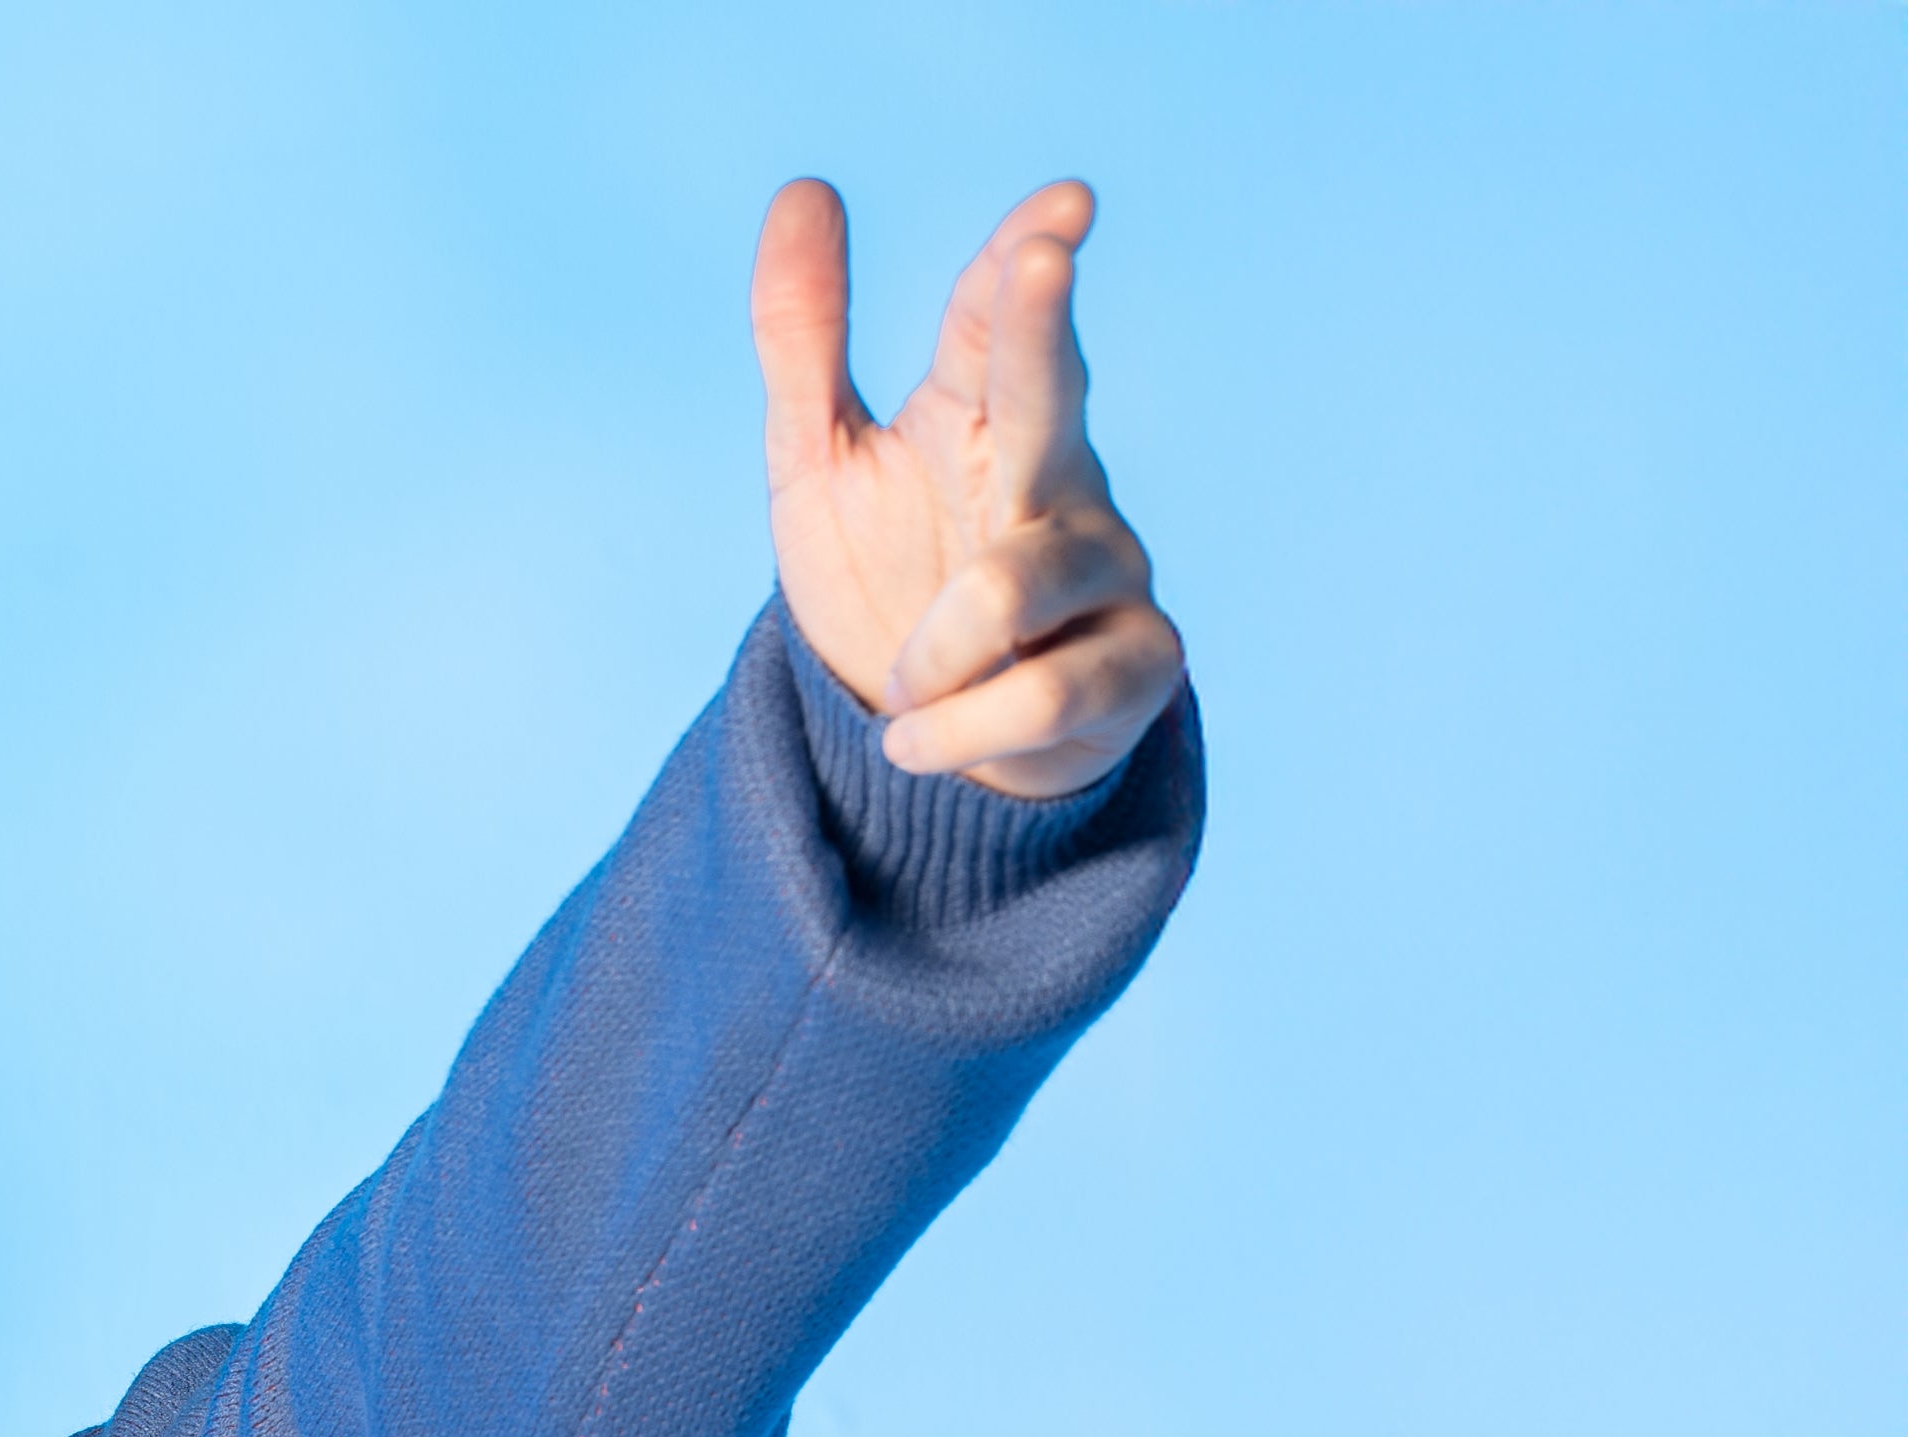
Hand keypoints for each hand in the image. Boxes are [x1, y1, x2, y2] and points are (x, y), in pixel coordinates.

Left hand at [751, 176, 1184, 798]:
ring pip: (1009, 590)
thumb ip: (804, 341)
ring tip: (900, 691)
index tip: (1057, 213)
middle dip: (1042, 336)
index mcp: (984, 413)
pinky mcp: (1138, 667)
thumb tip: (804, 188)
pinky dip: (955, 729)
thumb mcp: (818, 468)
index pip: (995, 322)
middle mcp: (1058, 476)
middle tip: (1042, 264)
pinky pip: (1040, 695)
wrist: (932, 745)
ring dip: (929, 657)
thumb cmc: (887, 588)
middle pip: (1050, 397)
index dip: (1020, 267)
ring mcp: (1106, 569)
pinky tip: (914, 743)